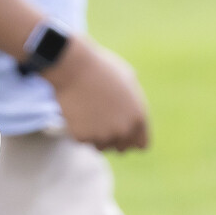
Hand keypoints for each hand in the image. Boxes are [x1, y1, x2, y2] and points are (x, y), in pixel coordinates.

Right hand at [44, 34, 149, 152]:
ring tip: (88, 111)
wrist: (74, 66)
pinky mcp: (82, 136)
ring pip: (100, 145)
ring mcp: (103, 135)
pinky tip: (77, 110)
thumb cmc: (100, 67)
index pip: (141, 144)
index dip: (132, 138)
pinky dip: (78, 128)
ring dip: (95, 134)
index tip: (123, 132)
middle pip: (121, 148)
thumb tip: (132, 108)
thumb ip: (133, 99)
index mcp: (138, 116)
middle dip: (113, 138)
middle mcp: (123, 129)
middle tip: (102, 122)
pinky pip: (82, 139)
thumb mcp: (126, 77)